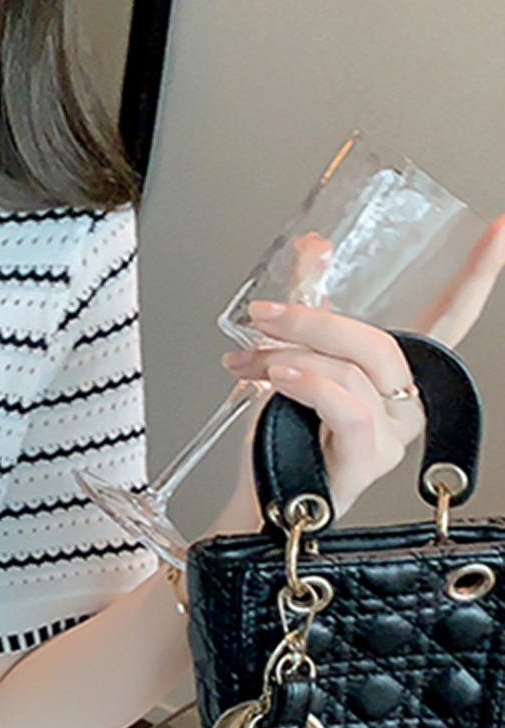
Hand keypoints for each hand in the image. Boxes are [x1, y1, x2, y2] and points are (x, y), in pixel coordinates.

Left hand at [221, 214, 504, 513]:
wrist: (259, 499)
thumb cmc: (283, 438)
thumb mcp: (294, 358)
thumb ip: (311, 304)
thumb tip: (316, 246)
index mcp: (397, 374)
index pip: (449, 316)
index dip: (476, 274)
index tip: (499, 228)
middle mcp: (405, 403)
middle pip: (379, 342)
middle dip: (314, 321)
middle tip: (265, 315)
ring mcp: (392, 435)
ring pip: (352, 373)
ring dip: (288, 358)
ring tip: (248, 362)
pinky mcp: (367, 460)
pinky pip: (349, 409)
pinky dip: (310, 386)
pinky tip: (279, 377)